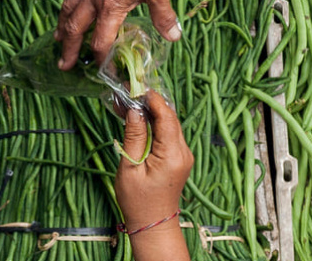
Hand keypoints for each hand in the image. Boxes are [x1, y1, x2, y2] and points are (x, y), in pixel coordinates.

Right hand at [56, 0, 180, 70]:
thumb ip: (163, 16)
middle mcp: (94, 0)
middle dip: (68, 49)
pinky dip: (69, 7)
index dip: (100, 59)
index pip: (100, 42)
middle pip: (75, 30)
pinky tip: (71, 8)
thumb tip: (173, 35)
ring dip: (62, 28)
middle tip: (63, 64)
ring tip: (57, 39)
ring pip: (68, 11)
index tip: (103, 72)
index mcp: (110, 8)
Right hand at [115, 92, 190, 238]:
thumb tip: (135, 110)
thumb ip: (134, 136)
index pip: (166, 116)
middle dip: (149, 104)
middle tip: (126, 95)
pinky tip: (138, 122)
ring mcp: (184, 155)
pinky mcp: (180, 158)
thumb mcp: (130, 167)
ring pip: (170, 124)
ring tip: (128, 107)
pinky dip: (155, 125)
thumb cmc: (138, 201)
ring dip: (151, 113)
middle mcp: (184, 152)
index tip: (135, 87)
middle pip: (170, 117)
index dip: (152, 99)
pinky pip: (169, 134)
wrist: (153, 224)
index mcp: (172, 154)